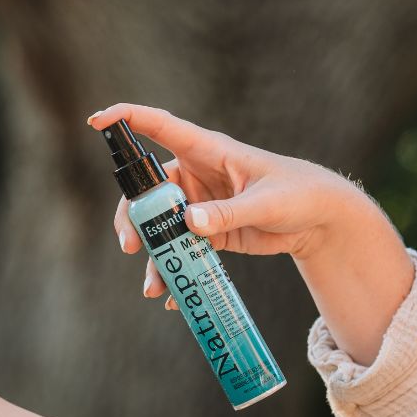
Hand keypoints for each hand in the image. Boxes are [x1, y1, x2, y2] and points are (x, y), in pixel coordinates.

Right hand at [87, 102, 372, 307]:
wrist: (320, 221)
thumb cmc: (297, 193)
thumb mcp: (264, 204)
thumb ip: (227, 213)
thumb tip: (189, 223)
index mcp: (207, 151)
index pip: (159, 126)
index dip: (127, 120)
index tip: (97, 119)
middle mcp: (195, 175)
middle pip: (147, 191)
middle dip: (133, 219)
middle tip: (131, 246)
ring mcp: (198, 204)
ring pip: (160, 226)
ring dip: (153, 255)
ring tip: (154, 287)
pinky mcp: (207, 231)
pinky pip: (180, 249)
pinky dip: (173, 270)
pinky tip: (172, 296)